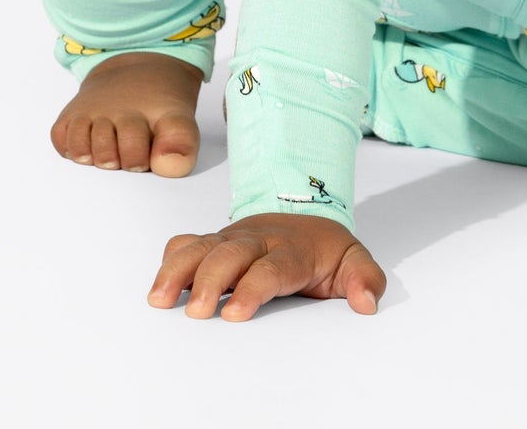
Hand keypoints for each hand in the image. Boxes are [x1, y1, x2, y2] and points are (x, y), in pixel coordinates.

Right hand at [148, 212, 386, 320]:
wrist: (307, 213)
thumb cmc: (324, 247)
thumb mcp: (353, 260)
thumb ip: (364, 280)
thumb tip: (367, 305)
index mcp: (291, 249)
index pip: (271, 268)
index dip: (251, 288)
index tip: (233, 314)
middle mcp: (257, 241)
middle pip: (230, 253)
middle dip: (210, 279)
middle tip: (195, 312)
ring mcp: (232, 239)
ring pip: (202, 246)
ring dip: (179, 269)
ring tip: (159, 298)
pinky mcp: (215, 242)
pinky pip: (188, 242)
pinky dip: (171, 259)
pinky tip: (159, 286)